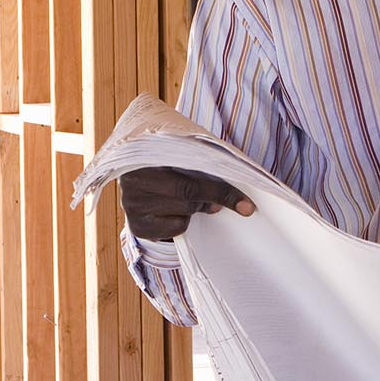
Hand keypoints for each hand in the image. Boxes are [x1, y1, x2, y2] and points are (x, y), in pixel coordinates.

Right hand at [118, 166, 254, 240]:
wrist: (135, 172)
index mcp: (144, 155)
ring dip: (196, 207)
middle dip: (216, 198)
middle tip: (242, 205)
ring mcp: (133, 206)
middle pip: (187, 193)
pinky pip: (174, 228)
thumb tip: (229, 192)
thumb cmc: (165, 160)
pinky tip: (173, 209)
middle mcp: (133, 182)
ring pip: (183, 212)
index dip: (220, 188)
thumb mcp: (180, 152)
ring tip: (188, 197)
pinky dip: (182, 221)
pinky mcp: (137, 227)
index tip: (247, 204)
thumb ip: (202, 161)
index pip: (189, 173)